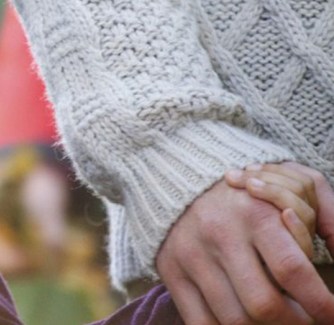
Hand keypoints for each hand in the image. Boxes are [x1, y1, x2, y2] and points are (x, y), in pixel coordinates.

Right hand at [155, 178, 333, 324]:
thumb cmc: (252, 193)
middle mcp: (219, 235)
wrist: (182, 179)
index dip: (321, 304)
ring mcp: (191, 256)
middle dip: (295, 321)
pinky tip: (244, 320)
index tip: (333, 314)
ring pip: (235, 319)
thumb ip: (328, 219)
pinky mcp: (171, 271)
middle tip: (306, 318)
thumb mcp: (295, 190)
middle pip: (264, 305)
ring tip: (276, 316)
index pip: (293, 271)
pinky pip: (200, 323)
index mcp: (254, 213)